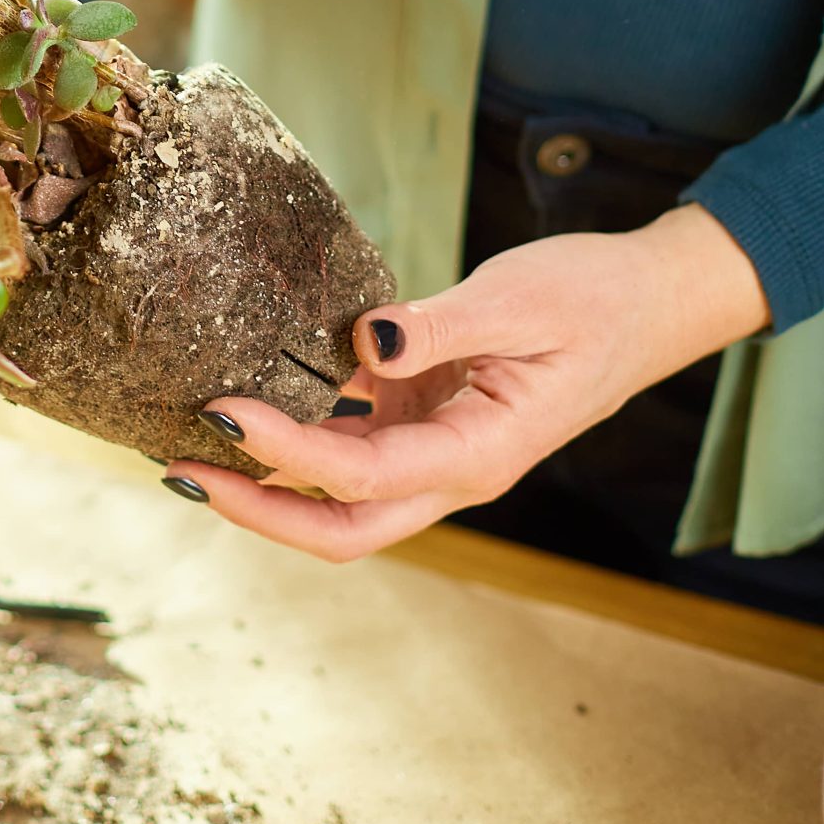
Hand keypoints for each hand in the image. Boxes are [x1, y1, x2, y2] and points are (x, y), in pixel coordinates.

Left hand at [167, 206, 769, 561]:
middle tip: (175, 470)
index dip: (286, 452)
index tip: (220, 410)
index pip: (364, 475)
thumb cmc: (593, 298)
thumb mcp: (517, 299)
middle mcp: (452, 469)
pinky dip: (298, 430)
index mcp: (481, 454)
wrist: (648, 301)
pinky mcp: (425, 418)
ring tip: (184, 437)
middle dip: (257, 511)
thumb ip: (436, 325)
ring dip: (267, 478)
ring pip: (341, 494)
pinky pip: (353, 441)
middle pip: (342, 525)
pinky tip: (246, 394)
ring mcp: (436, 449)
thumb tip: (361, 342)